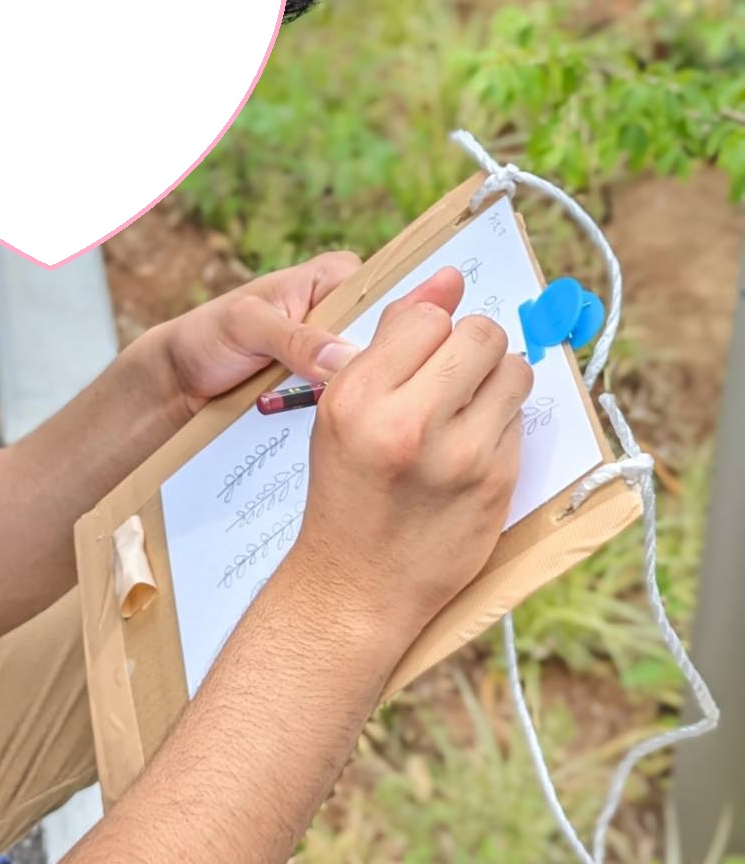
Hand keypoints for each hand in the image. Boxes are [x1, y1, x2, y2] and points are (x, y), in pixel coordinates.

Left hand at [164, 250, 442, 416]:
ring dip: (379, 399)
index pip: (393, 293)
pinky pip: (355, 402)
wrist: (180, 382)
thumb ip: (293, 337)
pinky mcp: (329, 391)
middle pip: (393, 340)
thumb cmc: (208, 336)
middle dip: (399, 369)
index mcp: (337, 278)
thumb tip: (344, 358)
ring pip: (378, 376)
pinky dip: (358, 418)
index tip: (432, 355)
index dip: (417, 324)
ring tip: (393, 424)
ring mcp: (340, 355)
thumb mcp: (245, 326)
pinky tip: (369, 439)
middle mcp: (346, 313)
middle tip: (407, 402)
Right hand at [289, 269, 533, 658]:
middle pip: (480, 335)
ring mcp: (460, 455)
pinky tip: (471, 451)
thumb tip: (448, 279)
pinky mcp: (496, 482)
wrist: (356, 584)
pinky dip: (502, 426)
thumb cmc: (348, 489)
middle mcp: (408, 422)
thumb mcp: (343, 410)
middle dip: (474, 347)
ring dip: (498, 381)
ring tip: (468, 410)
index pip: (425, 316)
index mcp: (357, 397)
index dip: (431, 330)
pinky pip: (520, 419)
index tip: (424, 356)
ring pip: (514, 371)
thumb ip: (393, 342)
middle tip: (455, 378)